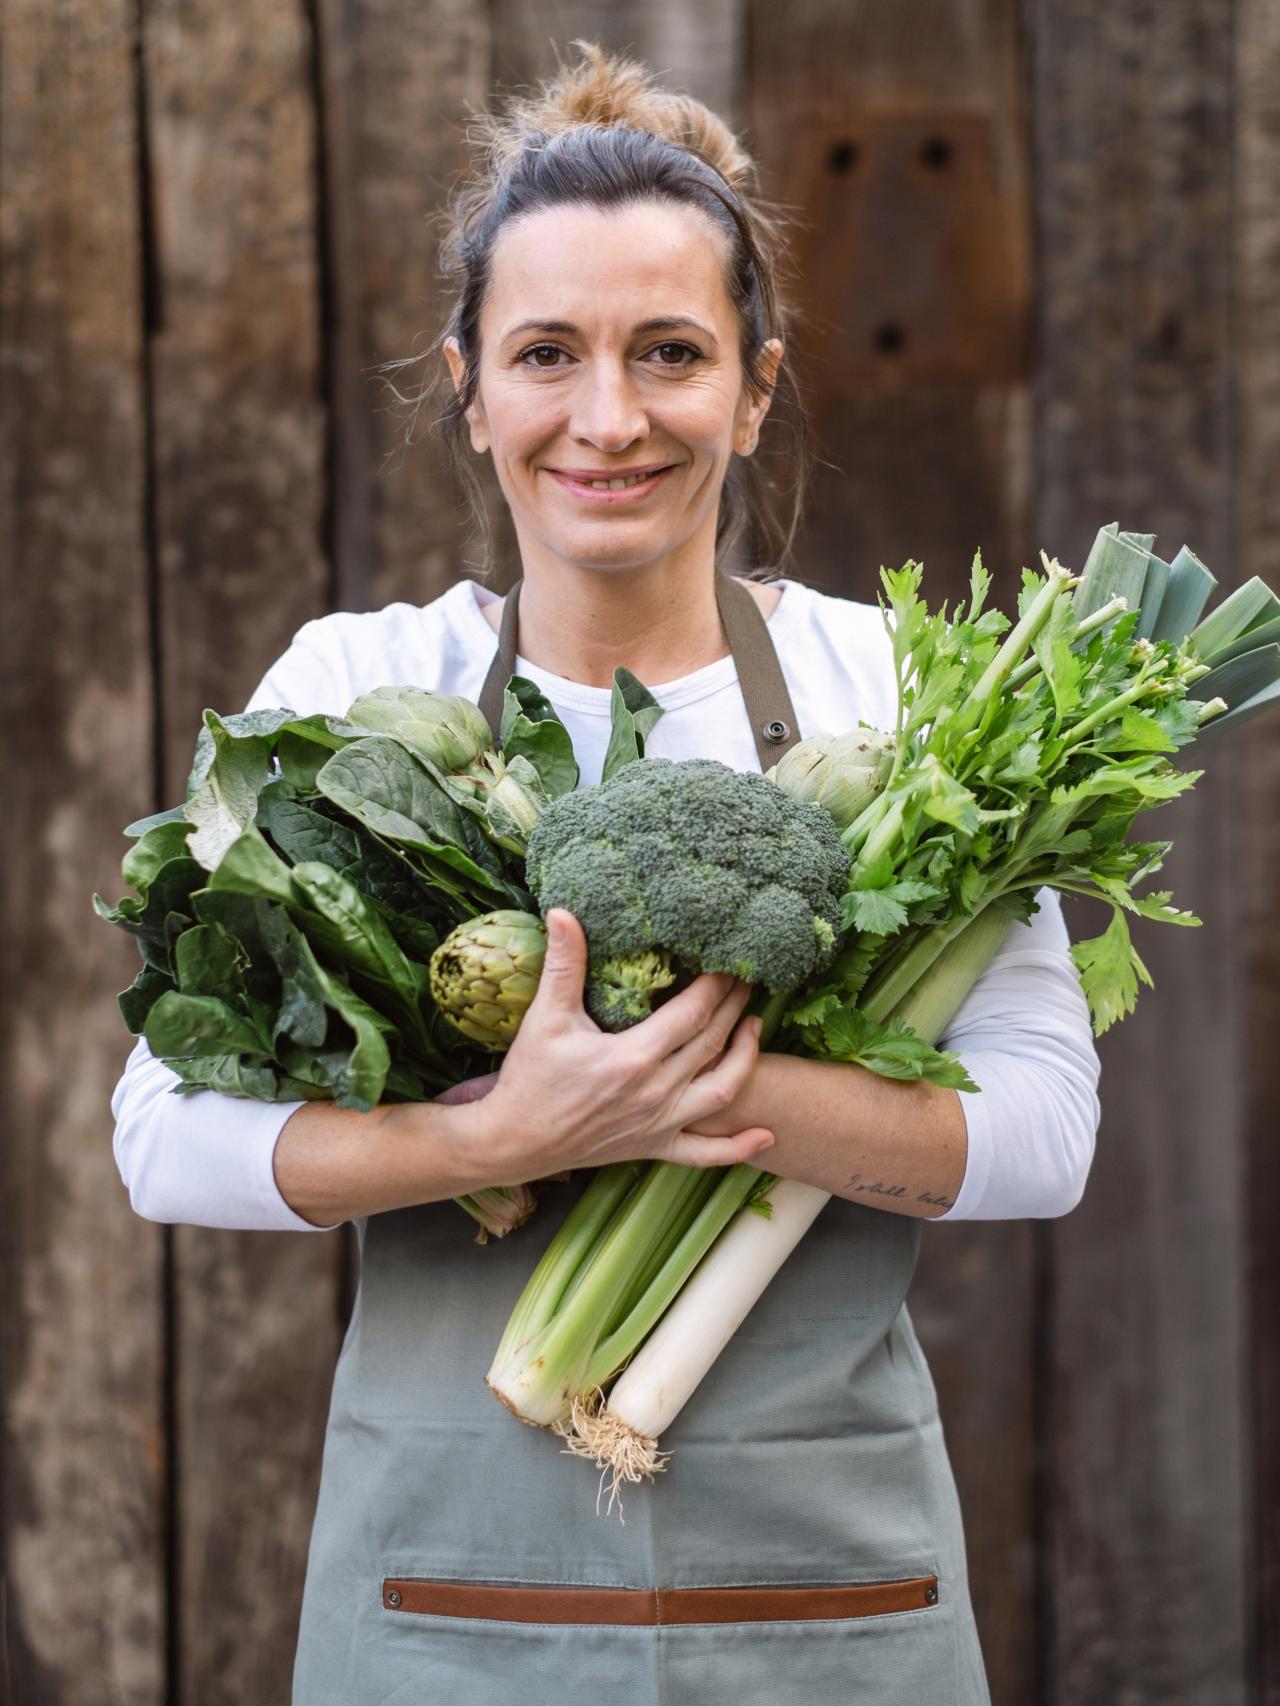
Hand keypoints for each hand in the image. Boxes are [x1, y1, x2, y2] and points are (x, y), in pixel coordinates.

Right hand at [451, 908, 776, 1182]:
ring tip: (755, 1027)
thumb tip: (562, 912)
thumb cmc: (530, 1078)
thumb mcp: (546, 1017)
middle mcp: (655, 1093)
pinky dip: (737, 1147)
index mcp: (633, 1057)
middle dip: (733, 1007)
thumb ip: (563, 964)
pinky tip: (765, 1135)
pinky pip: (705, 1154)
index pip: (692, 1013)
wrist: (514, 1141)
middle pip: (712, 1043)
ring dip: (746, 1059)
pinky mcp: (653, 1148)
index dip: (716, 985)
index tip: (729, 961)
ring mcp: (659, 1124)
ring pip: (721, 1091)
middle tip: (748, 980)